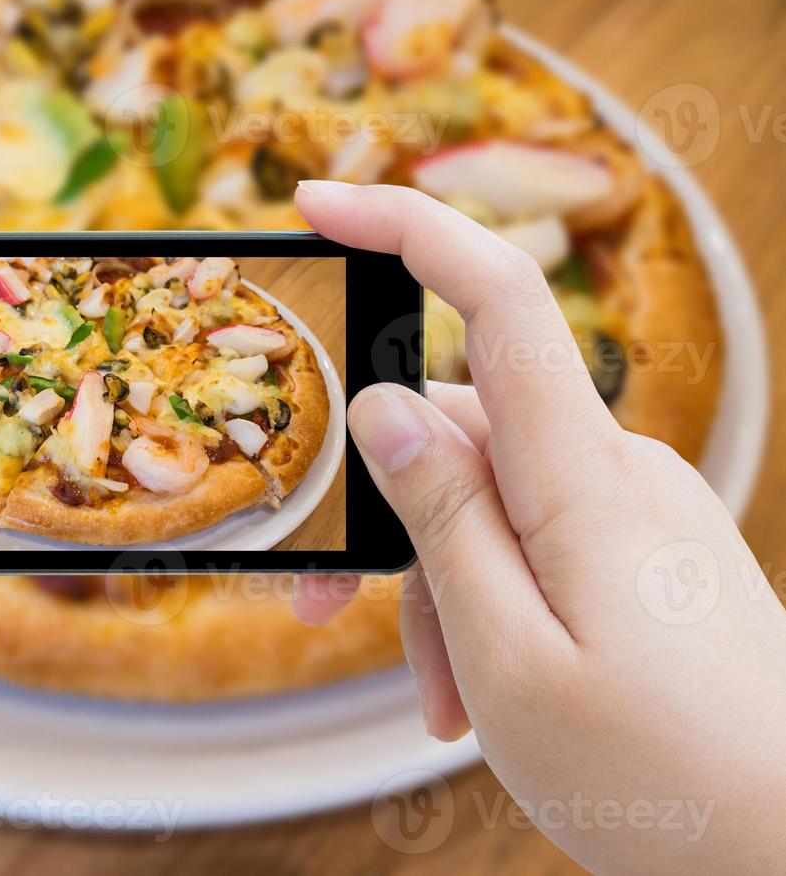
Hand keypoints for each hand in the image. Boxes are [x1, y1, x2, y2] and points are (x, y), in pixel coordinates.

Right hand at [291, 181, 785, 871]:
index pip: (492, 299)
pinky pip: (533, 539)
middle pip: (456, 436)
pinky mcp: (640, 549)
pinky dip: (489, 601)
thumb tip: (383, 407)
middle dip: (386, 520)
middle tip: (329, 613)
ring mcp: (632, 508)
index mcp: (581, 477)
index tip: (315, 202)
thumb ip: (441, 521)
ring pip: (486, 504)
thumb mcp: (509, 657)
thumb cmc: (662, 774)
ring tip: (445, 703)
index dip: (402, 228)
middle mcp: (614, 468)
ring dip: (439, 590)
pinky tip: (485, 690)